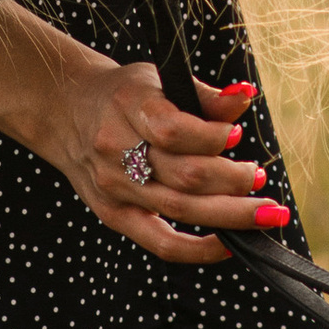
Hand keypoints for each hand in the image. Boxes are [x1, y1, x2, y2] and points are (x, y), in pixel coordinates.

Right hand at [34, 54, 288, 266]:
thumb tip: (244, 100)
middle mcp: (117, 149)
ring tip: (262, 210)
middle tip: (258, 176)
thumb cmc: (122, 94)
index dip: (214, 137)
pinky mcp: (114, 214)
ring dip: (230, 214)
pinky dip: (200, 249)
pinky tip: (230, 245)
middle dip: (234, 181)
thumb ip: (204, 95)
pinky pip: (161, 243)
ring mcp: (115, 187)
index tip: (237, 135)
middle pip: (185, 176)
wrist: (66, 110)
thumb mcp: (159, 79)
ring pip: (181, 209)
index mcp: (129, 107)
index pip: (175, 131)